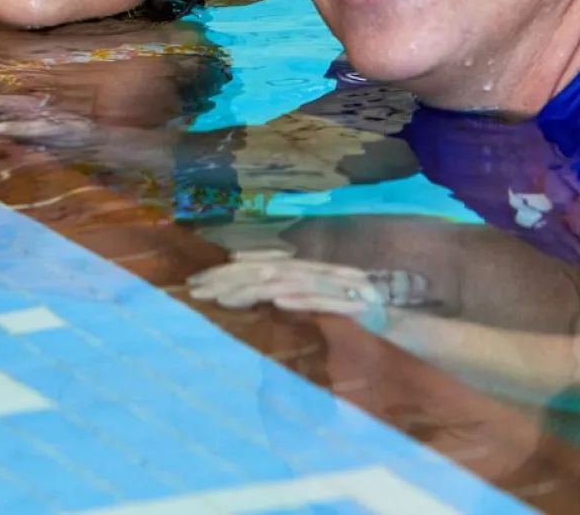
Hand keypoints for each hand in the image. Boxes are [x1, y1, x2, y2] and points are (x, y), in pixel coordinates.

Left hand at [188, 251, 390, 328]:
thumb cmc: (356, 327)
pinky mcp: (353, 305)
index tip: (199, 282)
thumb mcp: (313, 316)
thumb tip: (255, 307)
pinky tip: (278, 301)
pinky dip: (300, 299)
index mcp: (305, 275)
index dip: (229, 273)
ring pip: (286, 283)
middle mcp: (316, 274)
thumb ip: (287, 309)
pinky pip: (322, 301)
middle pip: (266, 272)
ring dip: (254, 289)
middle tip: (196, 289)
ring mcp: (335, 288)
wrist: (403, 331)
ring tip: (223, 297)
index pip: (260, 268)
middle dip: (229, 280)